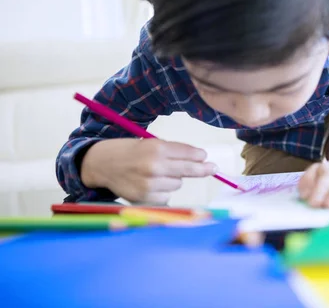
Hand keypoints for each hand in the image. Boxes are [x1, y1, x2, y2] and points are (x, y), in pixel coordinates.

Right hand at [81, 139, 217, 203]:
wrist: (102, 163)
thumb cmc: (130, 151)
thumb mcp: (150, 144)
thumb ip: (173, 151)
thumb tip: (200, 159)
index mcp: (156, 148)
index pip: (186, 152)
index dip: (199, 156)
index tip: (206, 158)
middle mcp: (153, 166)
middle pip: (187, 170)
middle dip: (203, 169)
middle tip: (213, 168)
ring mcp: (149, 184)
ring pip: (177, 184)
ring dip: (174, 179)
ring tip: (157, 173)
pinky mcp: (144, 198)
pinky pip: (166, 196)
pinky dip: (163, 191)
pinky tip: (150, 184)